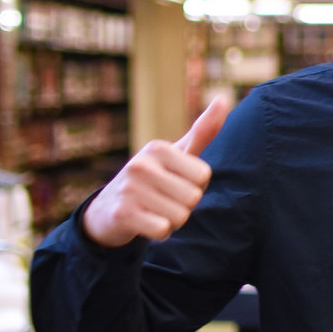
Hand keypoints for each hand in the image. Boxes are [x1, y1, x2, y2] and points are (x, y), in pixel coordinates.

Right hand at [80, 98, 228, 246]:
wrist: (108, 210)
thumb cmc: (153, 179)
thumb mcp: (176, 153)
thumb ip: (203, 131)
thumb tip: (224, 99)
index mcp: (158, 148)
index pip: (203, 175)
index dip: (195, 184)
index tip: (176, 181)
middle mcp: (141, 165)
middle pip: (193, 197)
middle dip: (185, 205)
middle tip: (164, 198)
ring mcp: (129, 189)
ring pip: (180, 216)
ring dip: (173, 220)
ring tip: (154, 210)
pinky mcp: (122, 214)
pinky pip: (163, 230)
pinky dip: (160, 233)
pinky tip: (146, 222)